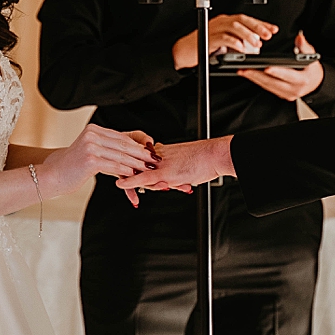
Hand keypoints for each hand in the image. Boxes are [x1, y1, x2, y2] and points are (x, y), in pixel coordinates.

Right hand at [39, 125, 155, 203]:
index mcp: (94, 129)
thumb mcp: (93, 152)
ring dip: (136, 163)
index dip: (137, 145)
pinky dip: (125, 170)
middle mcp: (92, 134)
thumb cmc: (74, 166)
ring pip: (120, 155)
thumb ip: (111, 148)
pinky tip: (134, 175)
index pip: (121, 137)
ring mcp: (90, 146)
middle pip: (123, 145)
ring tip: (148, 169)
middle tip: (154, 161)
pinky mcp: (90, 159)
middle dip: (140, 154)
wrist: (53, 175)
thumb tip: (135, 151)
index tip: (150, 152)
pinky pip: (113, 165)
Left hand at [118, 136, 235, 192]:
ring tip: (127, 183)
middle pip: (142, 166)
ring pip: (142, 173)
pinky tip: (119, 183)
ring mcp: (162, 164)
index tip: (127, 164)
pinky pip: (143, 178)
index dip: (138, 164)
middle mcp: (161, 156)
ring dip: (134, 179)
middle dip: (133, 172)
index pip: (146, 158)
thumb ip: (178, 168)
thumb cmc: (207, 159)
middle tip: (124, 177)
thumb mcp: (189, 162)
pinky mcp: (165, 173)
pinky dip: (130, 181)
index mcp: (167, 151)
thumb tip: (176, 178)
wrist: (215, 155)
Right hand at [172, 14, 278, 69]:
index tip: (273, 29)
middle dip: (257, 27)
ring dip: (248, 35)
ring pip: (234, 26)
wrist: (182, 52)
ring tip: (257, 44)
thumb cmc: (202, 48)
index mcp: (225, 22)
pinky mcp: (207, 38)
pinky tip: (241, 48)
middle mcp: (220, 22)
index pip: (246, 19)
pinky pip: (223, 37)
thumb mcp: (224, 44)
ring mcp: (213, 29)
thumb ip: (238, 42)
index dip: (261, 24)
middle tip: (268, 35)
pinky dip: (234, 42)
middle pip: (242, 19)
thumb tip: (255, 46)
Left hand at [239, 31, 322, 101]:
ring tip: (242, 70)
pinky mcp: (281, 94)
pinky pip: (267, 88)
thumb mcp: (312, 56)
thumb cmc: (312, 69)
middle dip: (257, 75)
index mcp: (302, 80)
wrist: (316, 83)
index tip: (266, 67)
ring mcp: (287, 94)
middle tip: (245, 68)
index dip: (277, 71)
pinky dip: (258, 81)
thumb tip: (299, 37)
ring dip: (254, 79)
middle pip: (273, 83)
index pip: (288, 75)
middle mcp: (294, 89)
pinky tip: (249, 75)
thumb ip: (305, 46)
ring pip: (268, 86)